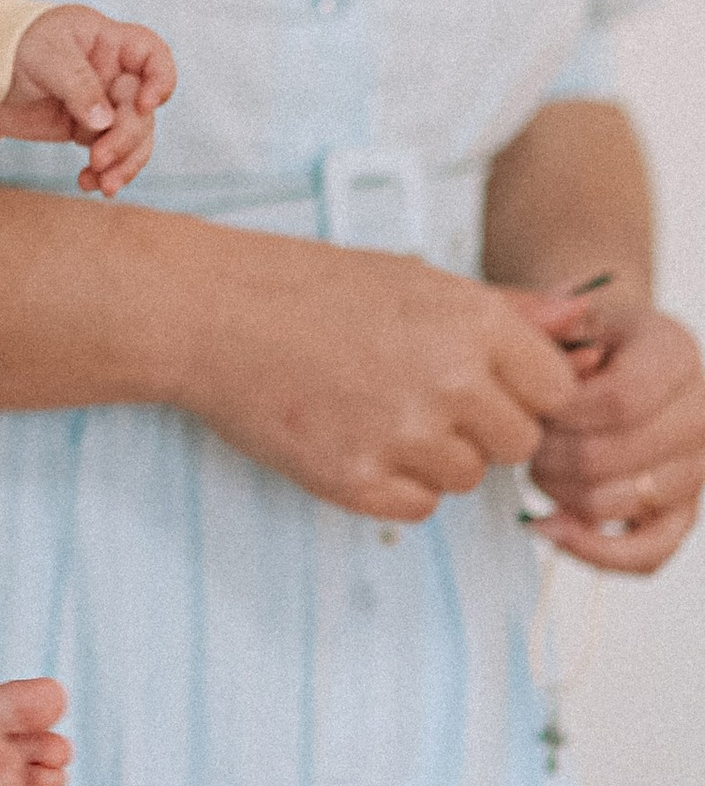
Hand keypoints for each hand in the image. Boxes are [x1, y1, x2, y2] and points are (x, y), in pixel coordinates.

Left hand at [0, 4, 173, 193]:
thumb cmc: (13, 46)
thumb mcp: (46, 55)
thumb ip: (79, 85)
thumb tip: (104, 123)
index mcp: (108, 42)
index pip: (153, 54)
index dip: (161, 79)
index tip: (146, 105)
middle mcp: (112, 73)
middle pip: (142, 108)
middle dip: (126, 138)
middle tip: (99, 158)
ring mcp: (102, 104)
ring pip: (133, 137)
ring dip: (123, 164)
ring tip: (103, 184)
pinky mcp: (86, 130)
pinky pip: (109, 155)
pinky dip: (105, 172)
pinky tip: (88, 183)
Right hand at [172, 231, 582, 521]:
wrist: (209, 314)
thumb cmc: (308, 287)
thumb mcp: (413, 278)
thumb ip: (503, 309)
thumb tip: (575, 324)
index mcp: (469, 322)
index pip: (556, 391)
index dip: (524, 389)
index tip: (485, 379)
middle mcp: (447, 381)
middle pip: (517, 444)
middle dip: (482, 427)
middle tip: (422, 394)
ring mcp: (402, 435)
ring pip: (467, 478)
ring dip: (436, 456)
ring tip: (377, 409)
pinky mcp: (356, 480)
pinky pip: (417, 507)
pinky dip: (395, 483)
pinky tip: (356, 437)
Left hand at [515, 288, 704, 571]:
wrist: (605, 353)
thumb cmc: (575, 334)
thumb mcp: (560, 309)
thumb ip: (548, 312)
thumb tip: (567, 321)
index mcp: (676, 353)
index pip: (622, 401)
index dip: (563, 412)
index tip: (529, 403)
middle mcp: (702, 413)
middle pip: (612, 458)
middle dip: (549, 453)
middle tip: (520, 437)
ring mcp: (697, 469)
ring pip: (616, 505)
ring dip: (558, 491)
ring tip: (536, 463)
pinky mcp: (681, 512)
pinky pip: (648, 553)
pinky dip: (594, 551)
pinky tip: (549, 526)